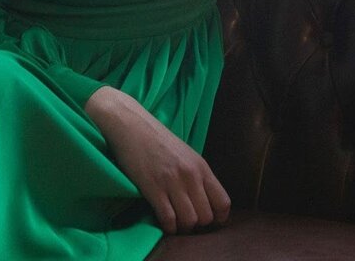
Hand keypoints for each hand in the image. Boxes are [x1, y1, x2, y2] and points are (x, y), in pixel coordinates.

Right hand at [85, 86, 230, 233]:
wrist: (131, 126)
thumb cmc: (157, 141)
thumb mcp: (186, 155)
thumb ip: (197, 176)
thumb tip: (205, 202)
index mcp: (202, 167)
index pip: (223, 203)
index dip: (218, 218)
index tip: (207, 221)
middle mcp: (191, 175)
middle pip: (206, 217)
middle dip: (198, 225)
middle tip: (186, 220)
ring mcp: (172, 182)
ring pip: (189, 221)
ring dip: (182, 227)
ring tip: (174, 221)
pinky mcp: (153, 188)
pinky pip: (168, 219)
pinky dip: (167, 227)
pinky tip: (163, 221)